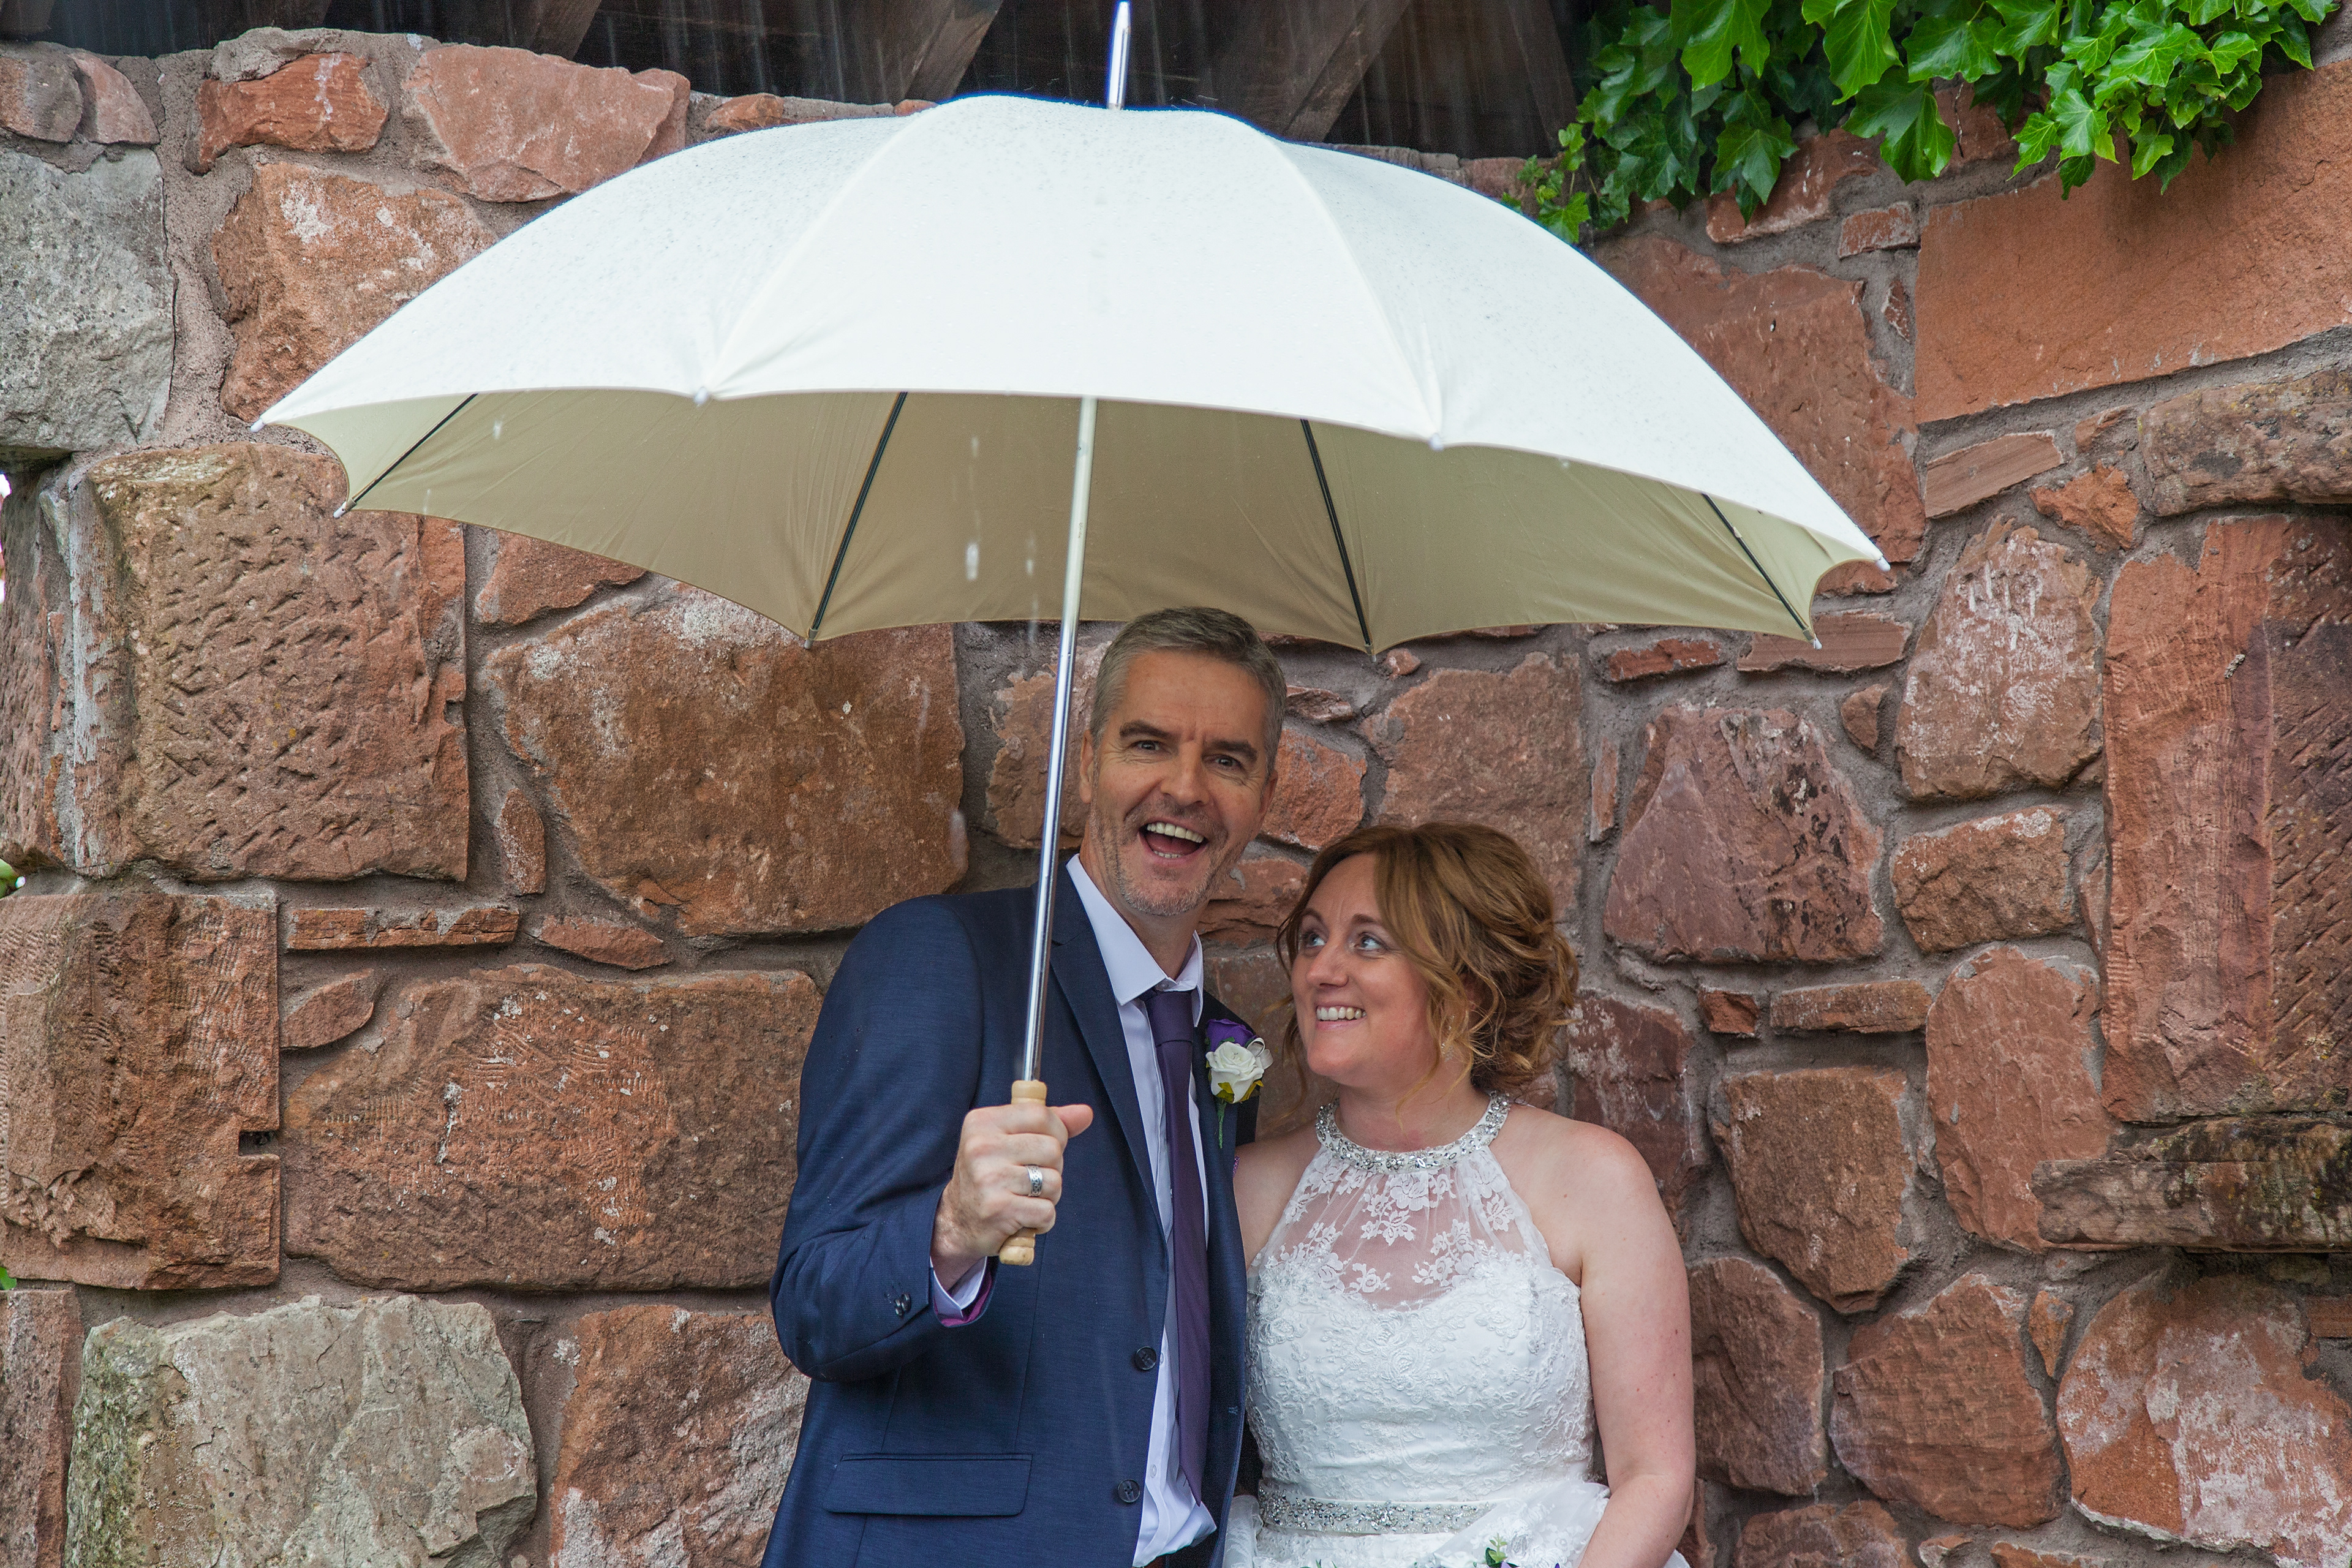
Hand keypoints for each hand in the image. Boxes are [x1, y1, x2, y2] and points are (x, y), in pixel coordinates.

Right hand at [931, 1099, 1095, 1286]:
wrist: (957, 1222)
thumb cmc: (990, 1176)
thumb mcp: (1009, 1140)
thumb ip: (1048, 1123)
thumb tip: (1085, 1113)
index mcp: (982, 1122)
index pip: (1040, 1115)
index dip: (1056, 1133)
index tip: (1045, 1148)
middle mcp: (982, 1147)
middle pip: (1052, 1149)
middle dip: (1052, 1168)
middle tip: (1030, 1179)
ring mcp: (989, 1178)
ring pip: (1054, 1181)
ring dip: (1048, 1196)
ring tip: (1026, 1198)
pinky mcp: (998, 1209)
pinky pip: (1046, 1211)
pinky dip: (1042, 1219)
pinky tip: (1024, 1217)